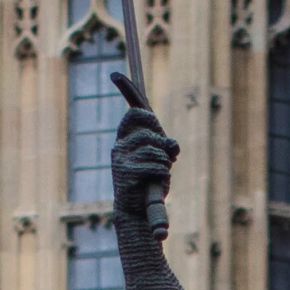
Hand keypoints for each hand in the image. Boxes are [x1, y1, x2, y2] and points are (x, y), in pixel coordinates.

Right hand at [108, 66, 175, 225]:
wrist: (137, 213)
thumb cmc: (148, 185)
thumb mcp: (159, 161)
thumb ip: (164, 147)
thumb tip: (171, 143)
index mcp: (125, 142)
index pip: (132, 113)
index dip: (128, 91)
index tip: (117, 76)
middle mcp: (120, 147)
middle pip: (145, 121)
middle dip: (161, 137)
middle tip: (166, 155)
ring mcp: (122, 158)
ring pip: (155, 145)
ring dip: (165, 161)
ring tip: (160, 175)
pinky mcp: (127, 172)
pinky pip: (156, 163)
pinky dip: (162, 173)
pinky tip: (157, 183)